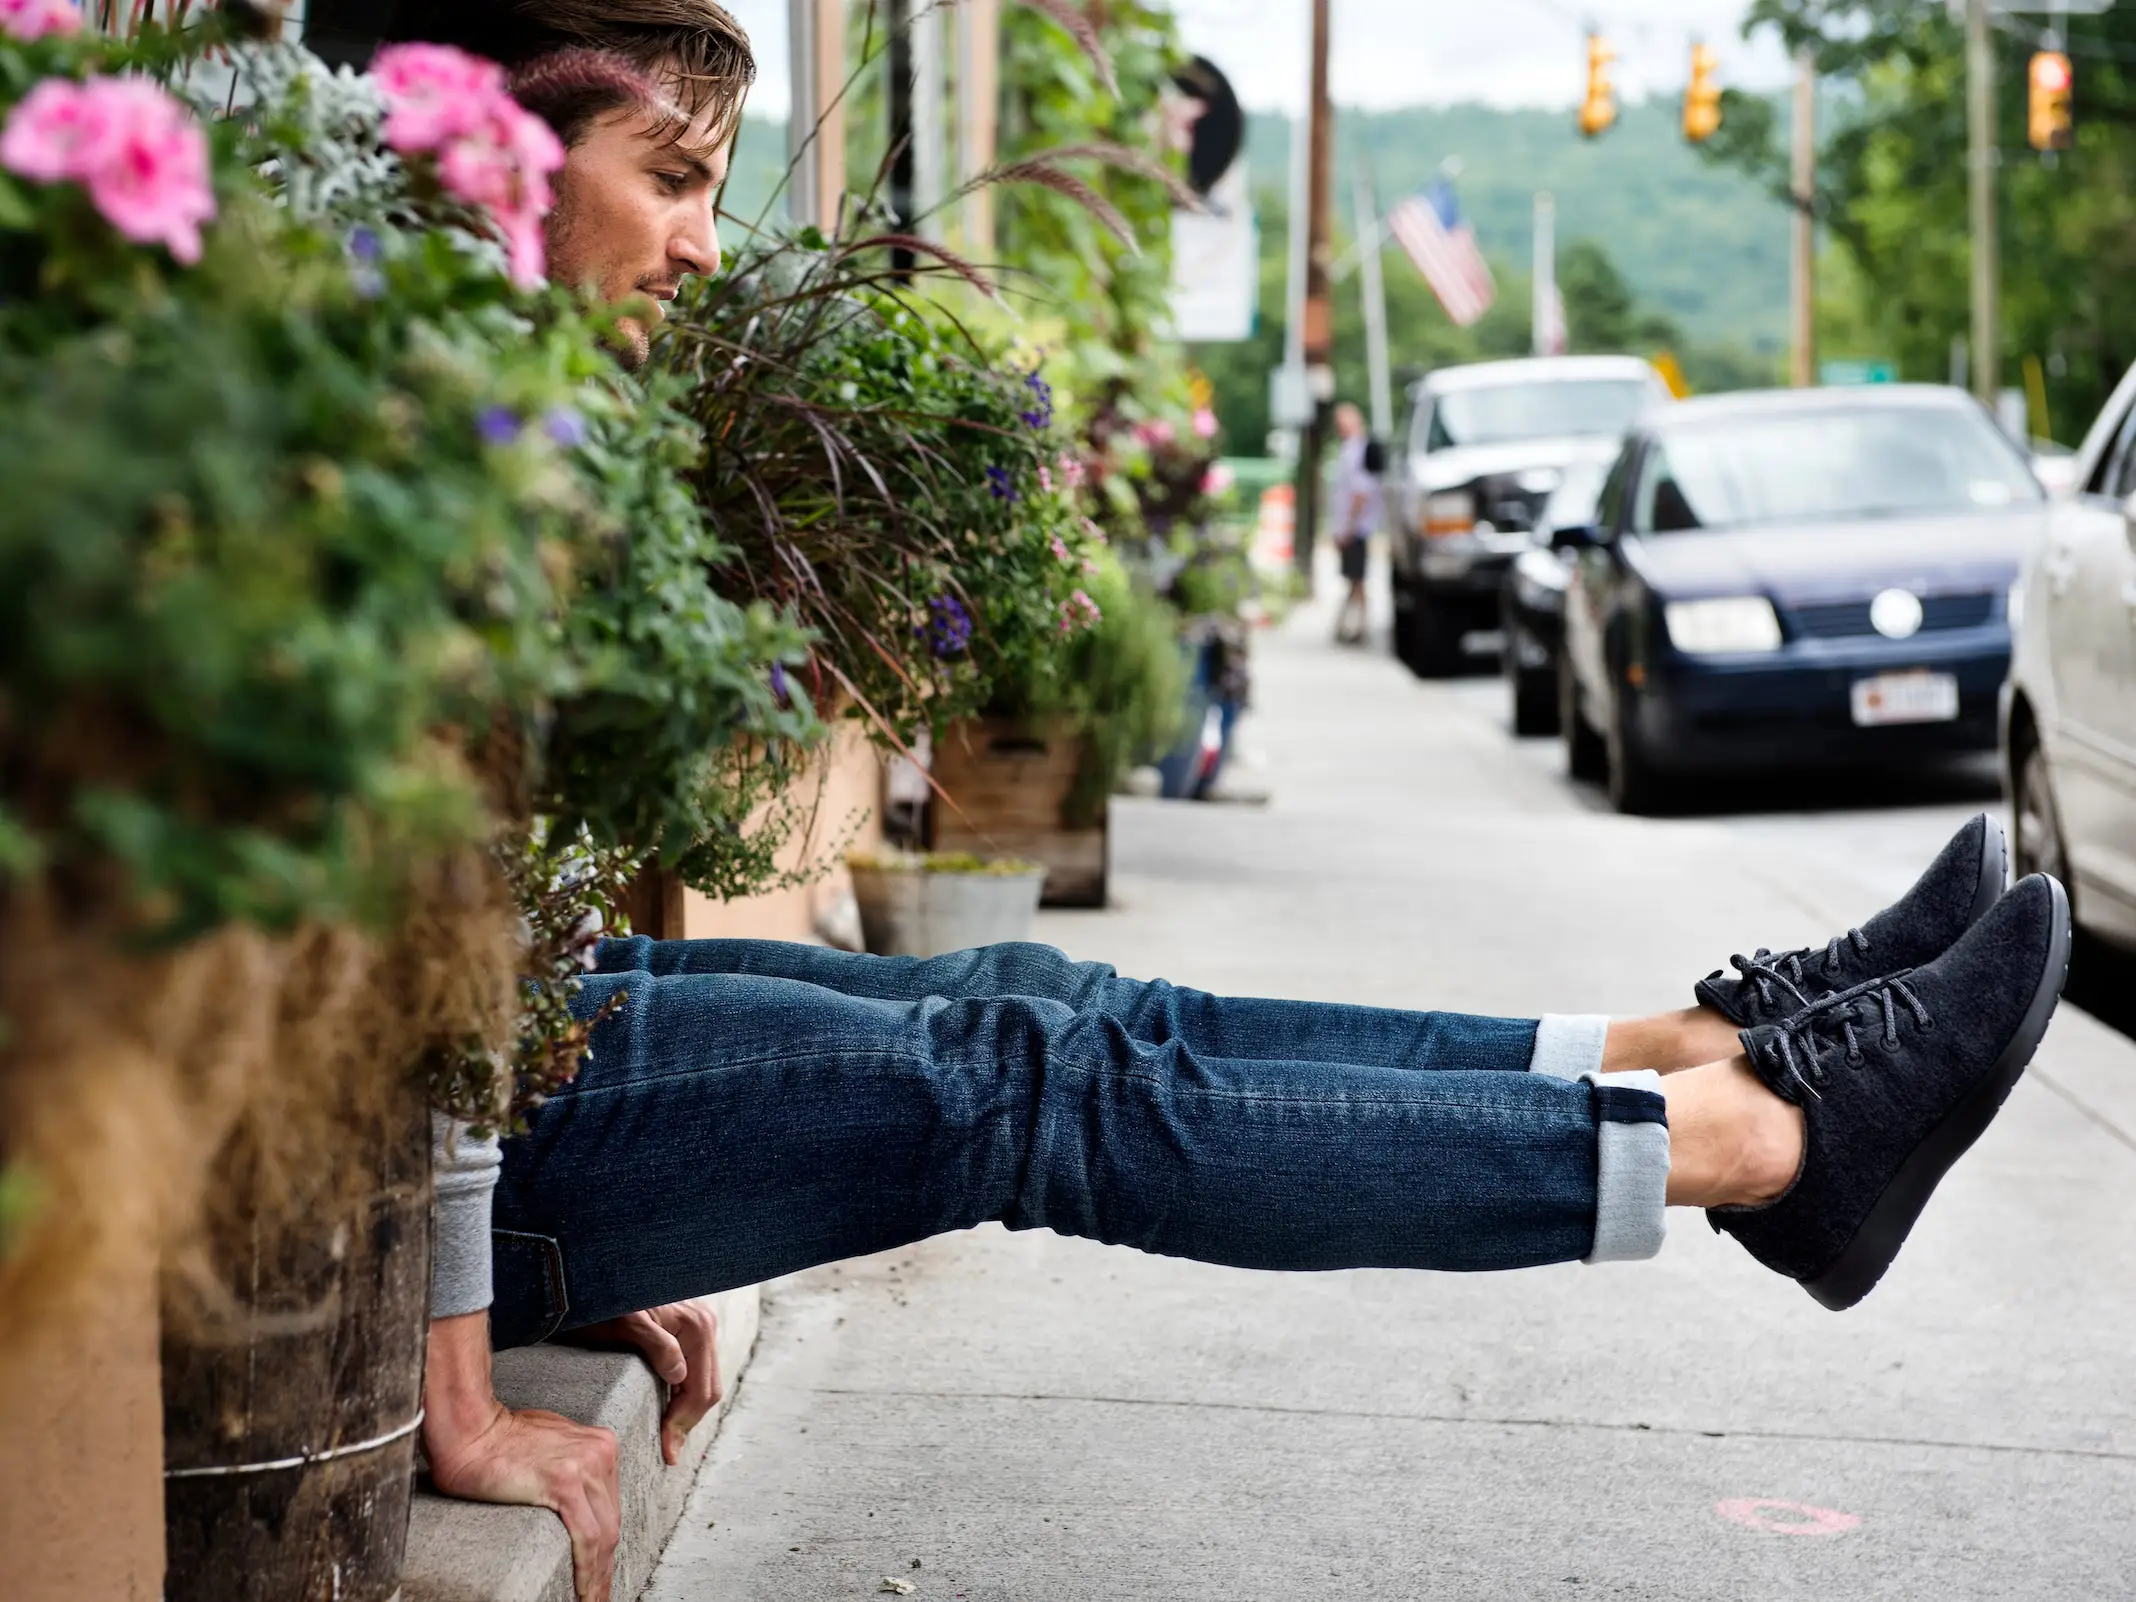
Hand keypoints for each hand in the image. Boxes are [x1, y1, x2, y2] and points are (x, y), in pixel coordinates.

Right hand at [424, 1314, 619, 1601]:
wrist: (468, 1430)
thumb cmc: (498, 1440)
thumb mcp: (551, 1446)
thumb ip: (572, 1468)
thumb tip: (577, 1499)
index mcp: (600, 1445)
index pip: (610, 1507)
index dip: (608, 1545)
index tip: (604, 1572)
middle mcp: (600, 1453)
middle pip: (611, 1523)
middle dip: (607, 1566)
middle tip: (600, 1597)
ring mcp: (585, 1466)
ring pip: (604, 1535)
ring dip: (599, 1577)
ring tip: (593, 1601)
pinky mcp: (565, 1482)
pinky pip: (587, 1538)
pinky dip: (589, 1571)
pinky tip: (587, 1593)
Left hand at [565, 1299, 723, 1465]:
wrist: (596, 1277)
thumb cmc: (606, 1301)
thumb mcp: (626, 1323)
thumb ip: (657, 1345)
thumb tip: (679, 1375)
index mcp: (696, 1326)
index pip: (701, 1390)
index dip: (683, 1423)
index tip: (667, 1451)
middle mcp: (704, 1325)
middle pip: (708, 1389)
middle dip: (688, 1421)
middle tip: (667, 1450)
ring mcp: (697, 1327)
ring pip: (703, 1382)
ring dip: (686, 1410)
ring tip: (668, 1435)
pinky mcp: (686, 1331)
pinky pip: (694, 1371)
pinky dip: (684, 1394)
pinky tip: (667, 1407)